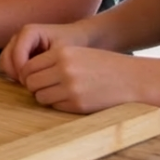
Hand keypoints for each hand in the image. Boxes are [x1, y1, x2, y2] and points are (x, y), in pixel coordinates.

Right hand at [0, 22, 93, 81]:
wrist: (77, 36)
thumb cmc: (72, 42)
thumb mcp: (63, 52)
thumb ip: (48, 63)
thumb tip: (33, 78)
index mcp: (29, 32)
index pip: (17, 53)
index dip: (22, 70)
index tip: (33, 83)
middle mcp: (19, 36)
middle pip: (6, 57)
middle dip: (16, 74)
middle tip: (30, 86)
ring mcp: (16, 43)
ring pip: (5, 62)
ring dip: (14, 75)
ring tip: (30, 84)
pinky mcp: (17, 51)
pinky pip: (9, 64)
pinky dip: (15, 74)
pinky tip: (30, 81)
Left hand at [14, 45, 138, 113]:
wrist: (132, 78)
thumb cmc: (102, 65)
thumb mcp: (77, 53)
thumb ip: (54, 59)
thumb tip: (27, 73)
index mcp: (62, 53)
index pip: (29, 66)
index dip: (28, 73)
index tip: (34, 76)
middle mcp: (64, 70)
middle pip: (31, 82)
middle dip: (33, 86)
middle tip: (43, 86)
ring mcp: (70, 88)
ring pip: (40, 96)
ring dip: (44, 96)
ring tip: (57, 92)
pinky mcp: (78, 104)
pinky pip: (55, 106)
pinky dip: (57, 104)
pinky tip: (69, 99)